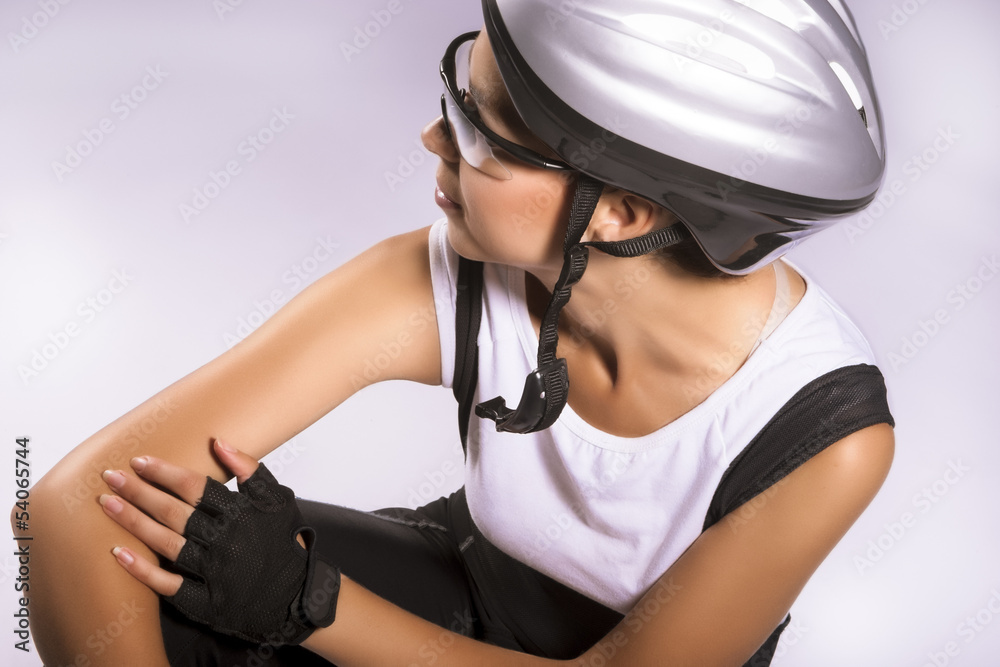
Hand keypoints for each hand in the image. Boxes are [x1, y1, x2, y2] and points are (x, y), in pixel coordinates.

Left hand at [100, 439, 339, 645]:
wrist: (297, 596)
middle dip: (138, 492)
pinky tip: (119, 553)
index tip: (139, 461)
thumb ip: (251, 470)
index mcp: (241, 514)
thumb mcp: (278, 501)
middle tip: (110, 477)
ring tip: (107, 504)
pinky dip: (143, 570)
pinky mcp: (206, 601)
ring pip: (166, 543)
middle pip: (173, 512)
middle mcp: (225, 541)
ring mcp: (213, 573)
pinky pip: (168, 584)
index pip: (195, 487)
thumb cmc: (285, 543)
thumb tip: (219, 442)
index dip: (164, 472)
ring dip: (133, 522)